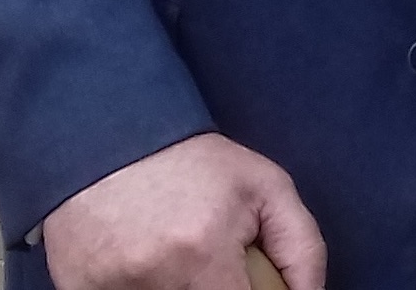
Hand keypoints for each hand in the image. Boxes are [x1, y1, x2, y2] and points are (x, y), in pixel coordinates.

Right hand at [42, 132, 325, 289]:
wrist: (113, 140)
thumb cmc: (198, 167)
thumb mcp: (267, 188)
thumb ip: (302, 248)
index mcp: (203, 254)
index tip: (248, 283)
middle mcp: (153, 279)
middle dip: (214, 289)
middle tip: (212, 266)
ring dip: (178, 288)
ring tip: (176, 259)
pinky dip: (140, 289)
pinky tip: (140, 265)